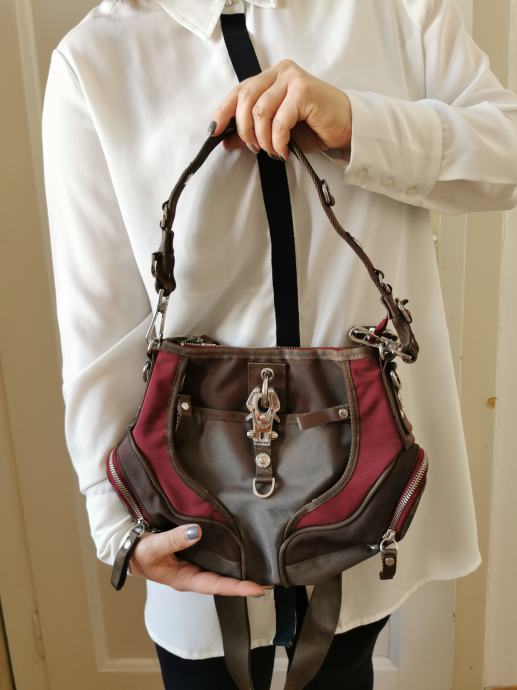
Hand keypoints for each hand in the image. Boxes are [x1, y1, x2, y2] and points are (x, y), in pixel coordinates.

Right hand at [128, 523, 266, 596]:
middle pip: (224, 581)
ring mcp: (194, 564)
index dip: (239, 587)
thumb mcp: (154, 547)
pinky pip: (215, 555)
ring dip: (240, 568)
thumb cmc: (138, 552)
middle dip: (246, 581)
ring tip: (263, 565)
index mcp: (186, 579)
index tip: (259, 588)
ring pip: (221, 569)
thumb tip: (198, 532)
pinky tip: (241, 548)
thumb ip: (174, 540)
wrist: (126, 547)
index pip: (217, 586)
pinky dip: (229, 554)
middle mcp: (194, 574)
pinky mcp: (194, 552)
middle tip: (271, 580)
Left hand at [208, 58, 351, 159]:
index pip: (238, 91)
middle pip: (245, 99)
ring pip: (260, 111)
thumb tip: (224, 140)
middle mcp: (280, 73)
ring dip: (262, 138)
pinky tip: (284, 150)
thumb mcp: (276, 132)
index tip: (213, 132)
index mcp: (270, 78)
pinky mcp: (303, 91)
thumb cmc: (313, 128)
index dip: (223, 111)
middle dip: (244, 130)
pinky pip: (278, 120)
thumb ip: (251, 131)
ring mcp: (292, 79)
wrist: (345, 128)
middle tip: (254, 148)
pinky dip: (277, 141)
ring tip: (273, 151)